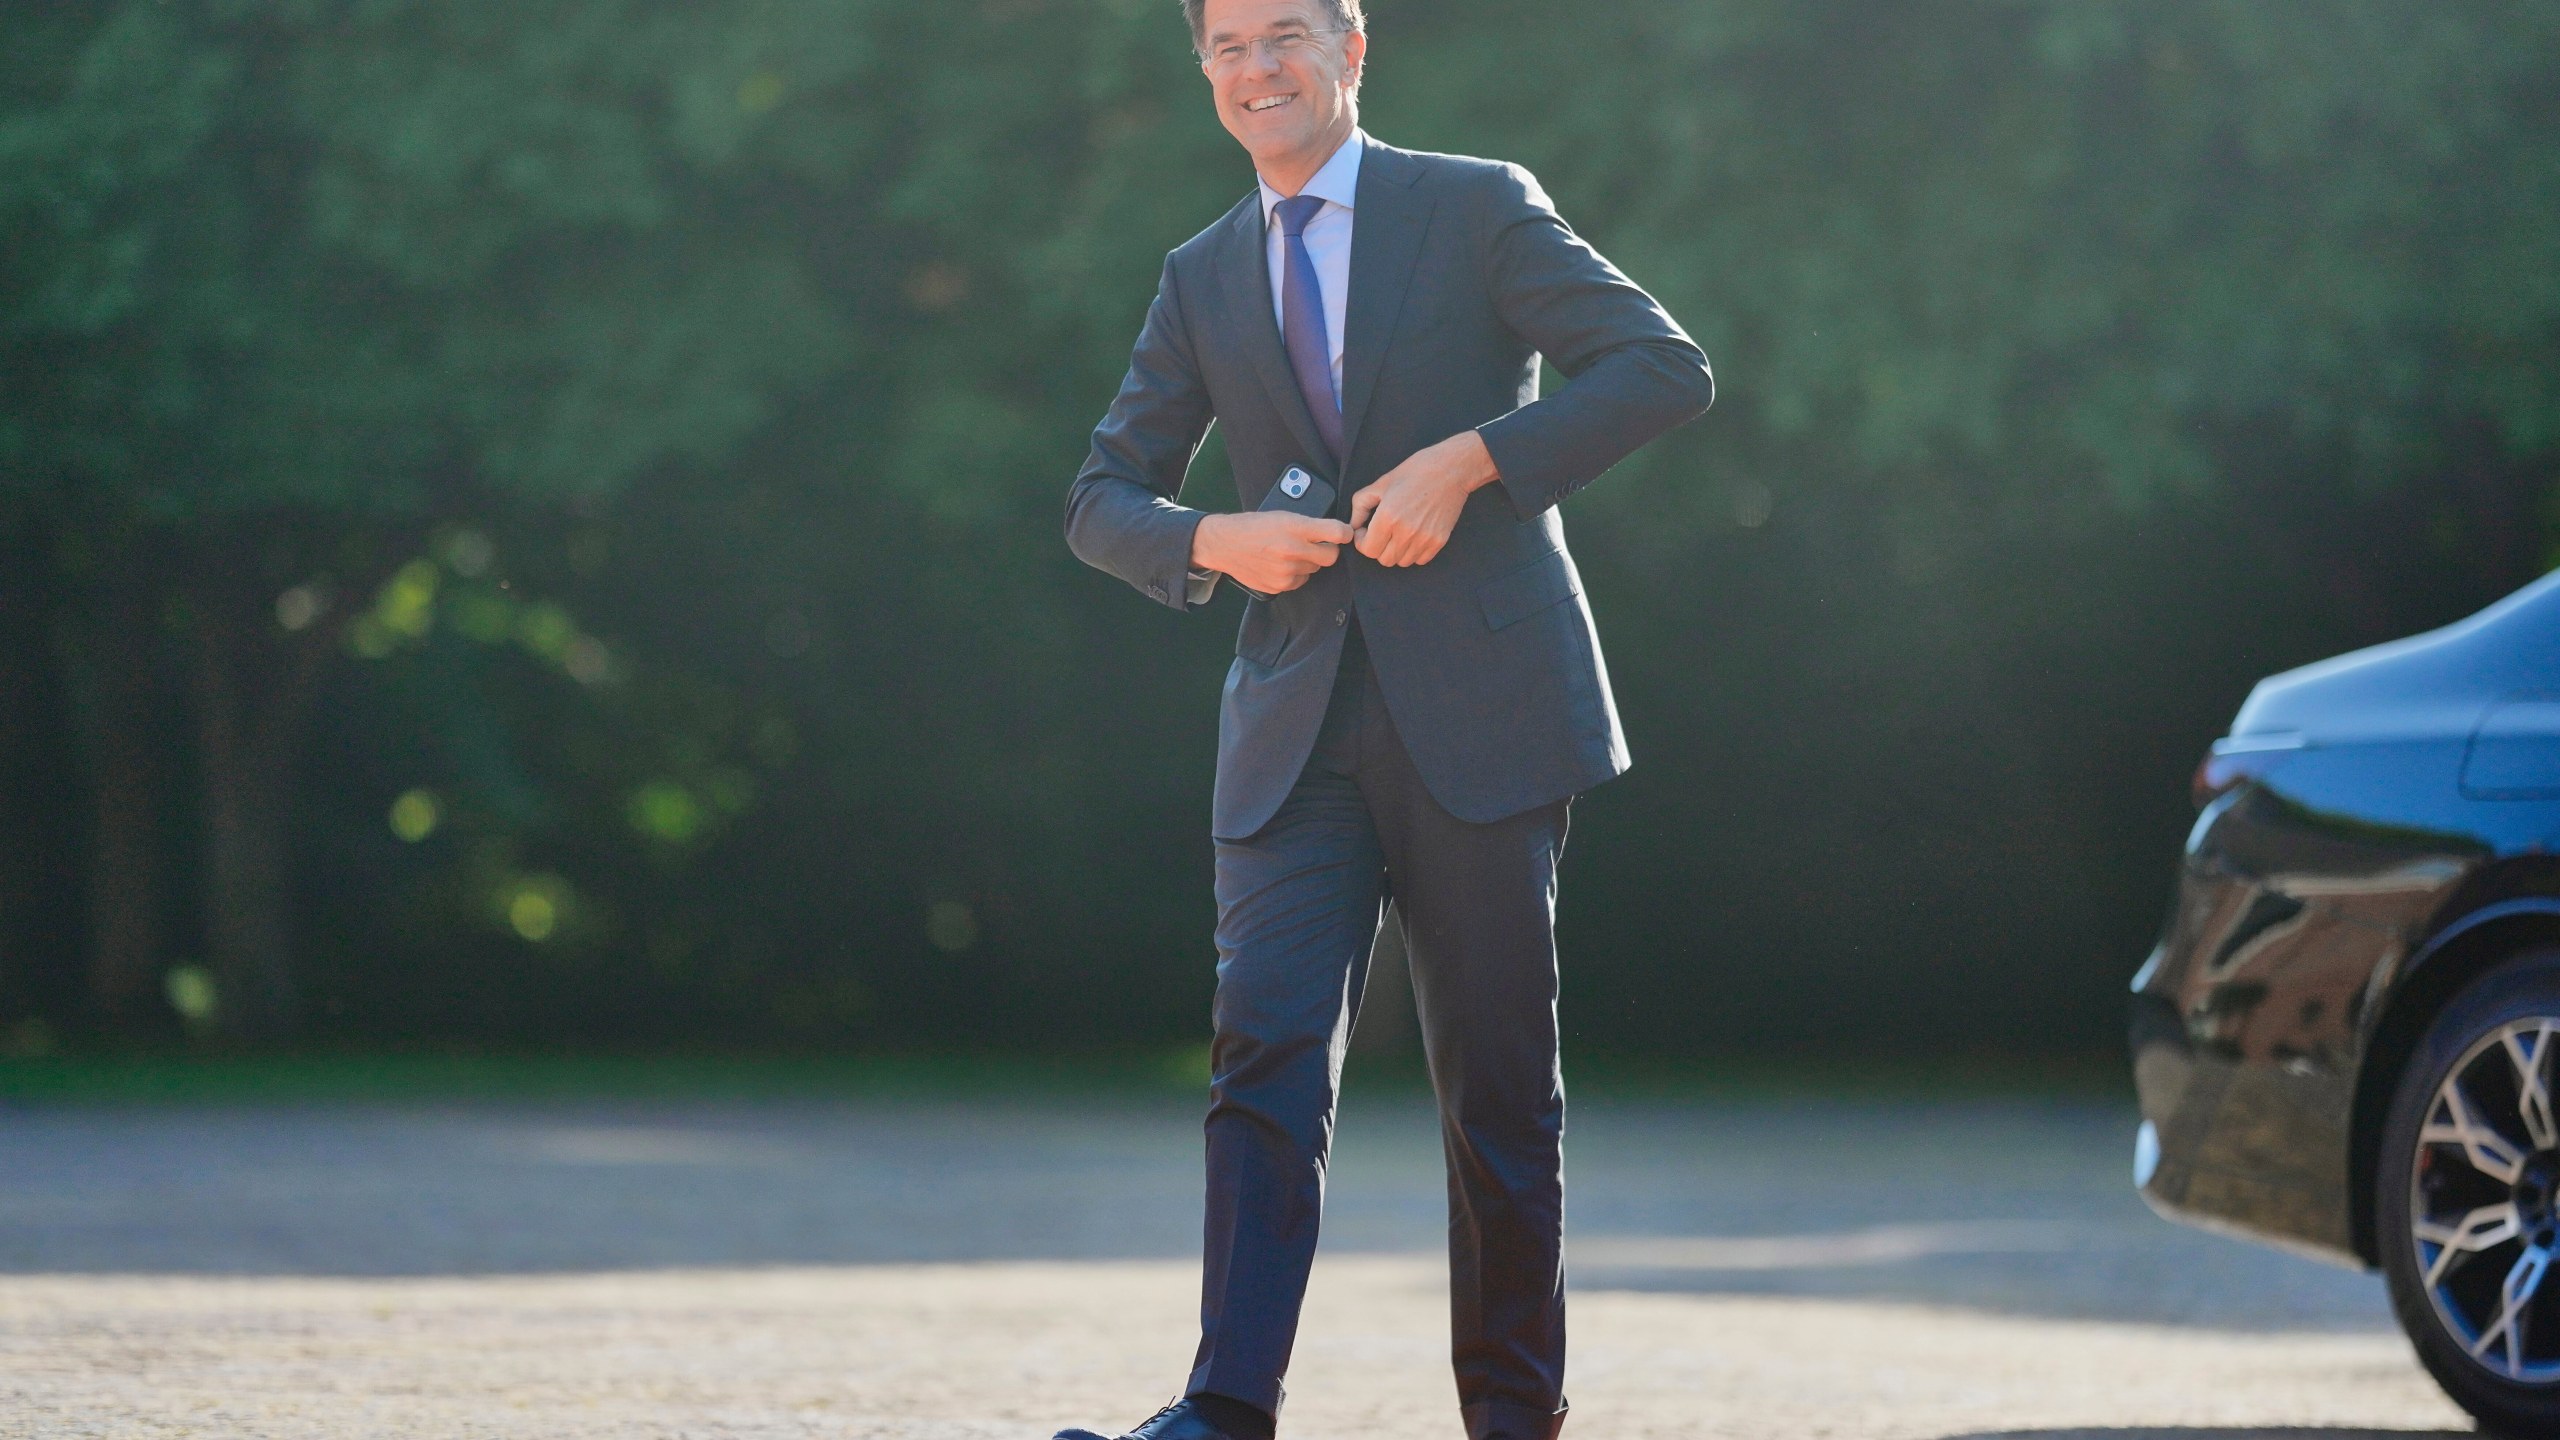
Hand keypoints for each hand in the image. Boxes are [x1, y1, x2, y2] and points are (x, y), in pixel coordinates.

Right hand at [1191, 511, 1355, 594]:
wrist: (1224, 544)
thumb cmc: (1253, 526)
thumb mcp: (1282, 515)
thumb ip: (1308, 524)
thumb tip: (1335, 533)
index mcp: (1295, 527)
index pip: (1336, 533)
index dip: (1344, 533)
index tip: (1344, 534)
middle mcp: (1293, 550)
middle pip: (1331, 557)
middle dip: (1327, 550)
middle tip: (1314, 544)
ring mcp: (1286, 571)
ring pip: (1314, 570)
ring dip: (1307, 562)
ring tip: (1287, 552)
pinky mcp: (1280, 586)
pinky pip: (1300, 581)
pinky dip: (1294, 574)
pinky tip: (1279, 564)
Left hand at [1349, 430, 1501, 566]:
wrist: (1451, 469)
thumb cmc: (1415, 472)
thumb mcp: (1381, 483)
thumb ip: (1360, 505)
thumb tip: (1354, 524)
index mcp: (1388, 517)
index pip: (1368, 550)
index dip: (1362, 542)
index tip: (1366, 531)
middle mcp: (1406, 533)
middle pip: (1384, 560)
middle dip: (1378, 548)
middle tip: (1381, 532)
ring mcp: (1424, 539)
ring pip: (1402, 562)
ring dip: (1396, 551)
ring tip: (1398, 533)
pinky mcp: (1439, 541)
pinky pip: (1420, 560)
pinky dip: (1413, 552)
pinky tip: (1413, 535)